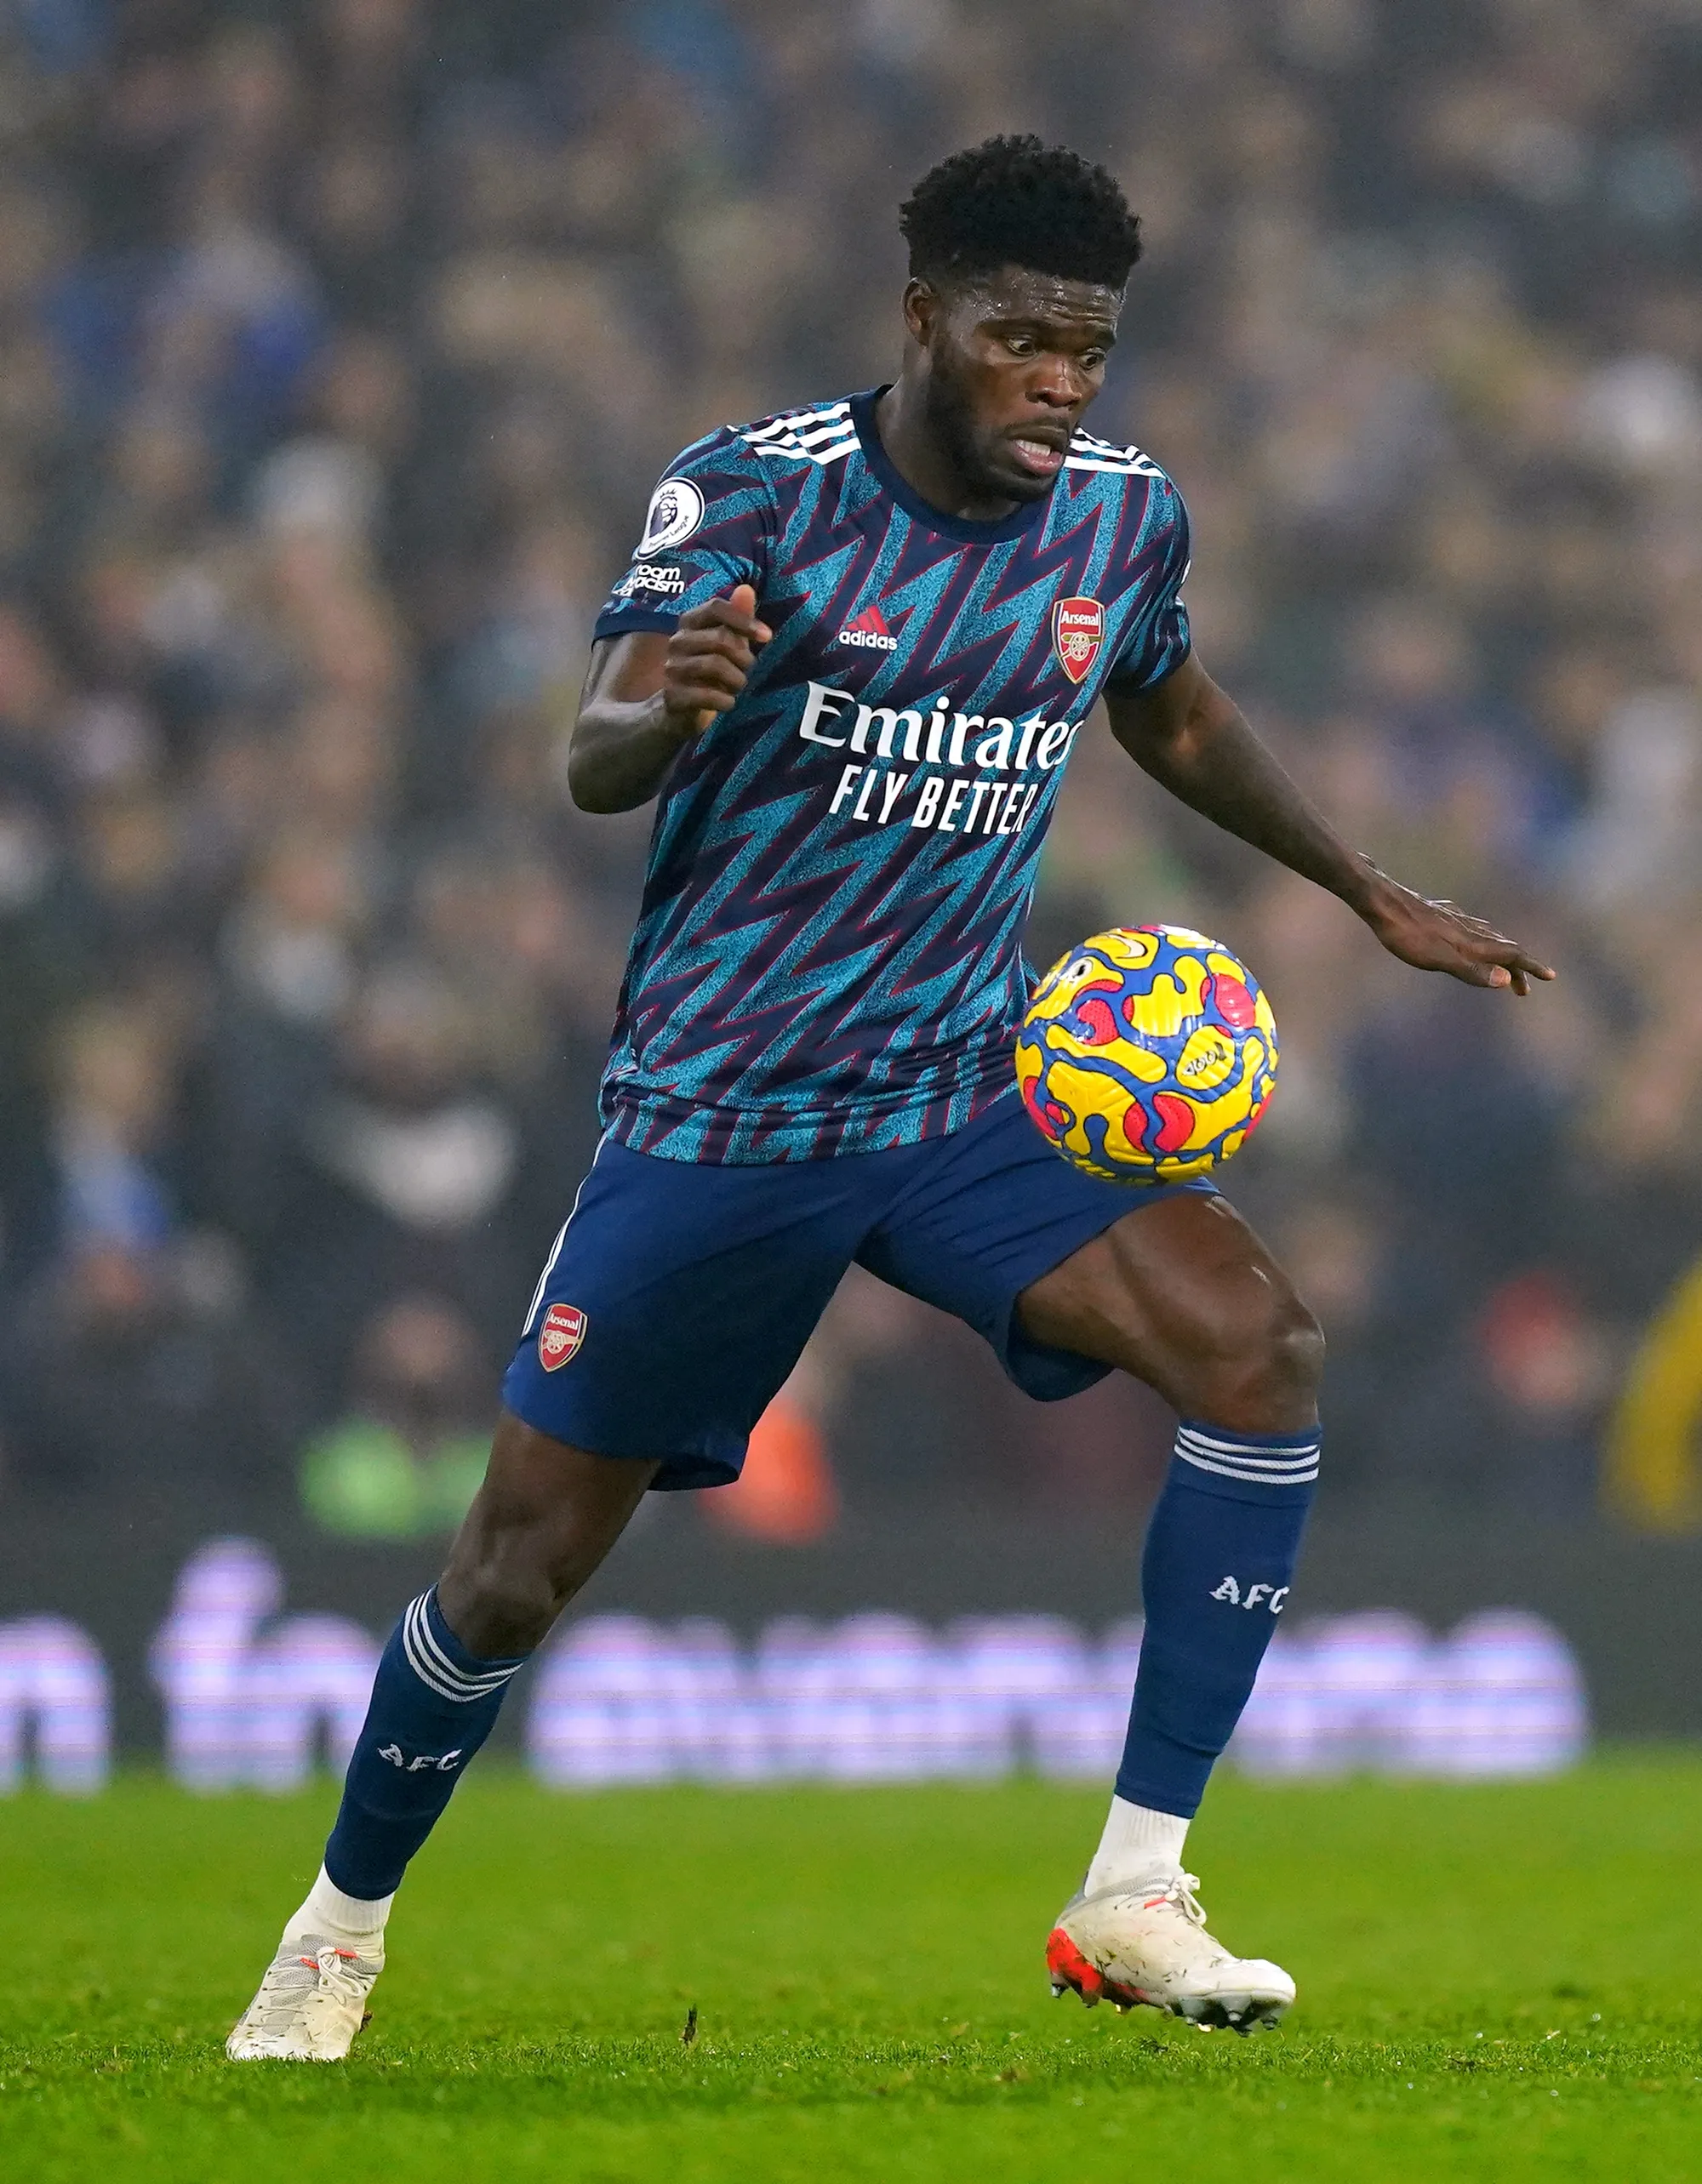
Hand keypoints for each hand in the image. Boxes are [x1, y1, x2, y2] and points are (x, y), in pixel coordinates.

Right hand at [661, 583, 770, 736]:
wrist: (679, 709)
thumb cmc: (709, 671)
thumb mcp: (727, 642)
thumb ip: (736, 617)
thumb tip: (746, 588)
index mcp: (689, 622)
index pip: (716, 607)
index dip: (744, 620)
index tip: (767, 636)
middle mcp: (677, 641)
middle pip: (720, 638)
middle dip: (744, 657)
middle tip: (747, 670)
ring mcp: (672, 669)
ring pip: (714, 665)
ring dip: (737, 680)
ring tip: (737, 687)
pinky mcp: (672, 696)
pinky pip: (706, 695)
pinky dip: (725, 701)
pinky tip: (728, 703)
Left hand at [1355, 863, 1555, 995]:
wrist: (1381, 901)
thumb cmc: (1406, 935)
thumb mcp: (1438, 959)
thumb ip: (1471, 970)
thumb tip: (1505, 980)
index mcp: (1472, 942)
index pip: (1511, 955)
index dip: (1530, 968)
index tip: (1550, 977)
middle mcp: (1468, 928)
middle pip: (1503, 948)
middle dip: (1517, 968)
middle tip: (1523, 989)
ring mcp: (1454, 919)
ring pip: (1487, 936)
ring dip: (1500, 954)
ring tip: (1503, 966)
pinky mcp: (1439, 914)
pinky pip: (1469, 927)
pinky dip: (1480, 938)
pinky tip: (1469, 935)